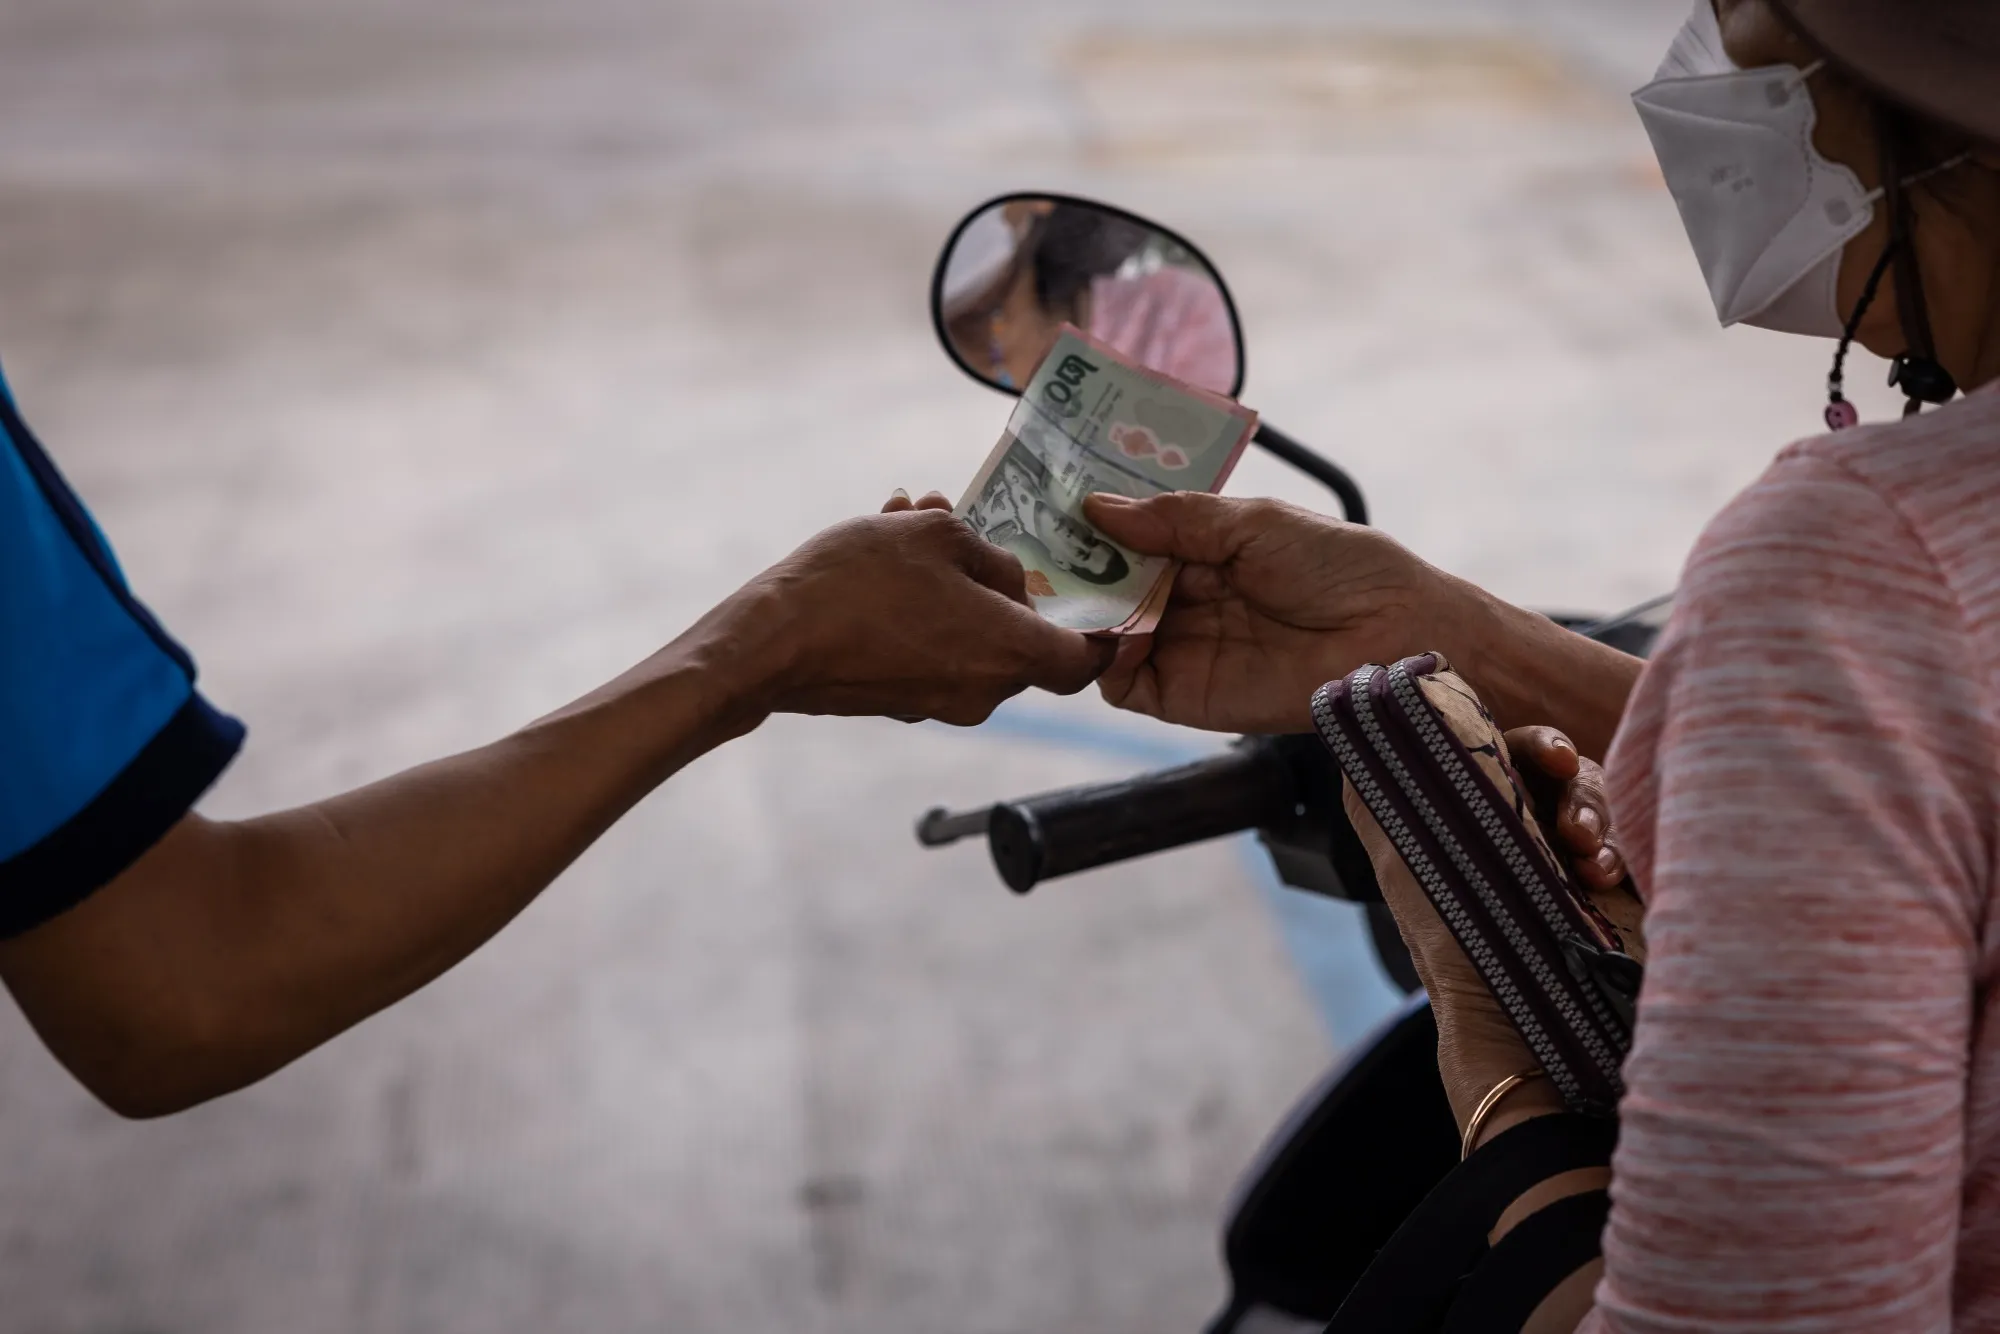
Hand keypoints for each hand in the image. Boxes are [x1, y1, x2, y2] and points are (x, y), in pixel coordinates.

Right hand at [694, 490, 1109, 726]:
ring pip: (970, 636)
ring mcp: (940, 703)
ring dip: (952, 585)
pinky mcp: (900, 701)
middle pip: (1021, 640)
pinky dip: (923, 610)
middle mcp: (984, 691)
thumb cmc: (858, 584)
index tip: (1094, 603)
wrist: (772, 644)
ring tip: (908, 526)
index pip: (1084, 662)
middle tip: (966, 532)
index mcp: (1010, 652)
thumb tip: (1008, 579)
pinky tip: (884, 560)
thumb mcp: (937, 535)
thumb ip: (990, 554)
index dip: (1098, 634)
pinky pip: (933, 649)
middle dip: (999, 582)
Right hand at [1081, 491, 1644, 757]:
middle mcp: (1185, 599)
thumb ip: (1174, 519)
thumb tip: (1096, 506)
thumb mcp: (1252, 523)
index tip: (1046, 505)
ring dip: (1079, 616)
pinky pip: (1125, 684)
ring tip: (1058, 592)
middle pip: (1106, 587)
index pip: (1127, 537)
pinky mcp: (1186, 697)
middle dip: (1071, 569)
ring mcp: (1182, 649)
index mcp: (1203, 550)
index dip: (1089, 524)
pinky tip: (1108, 636)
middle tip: (1031, 551)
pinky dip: (1103, 663)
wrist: (1396, 636)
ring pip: (1104, 635)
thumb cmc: (1343, 568)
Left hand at [1356, 722, 1638, 1150]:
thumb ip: (1380, 804)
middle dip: (1572, 778)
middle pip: (1557, 774)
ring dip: (1594, 813)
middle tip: (1573, 786)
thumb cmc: (1455, 951)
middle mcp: (1515, 840)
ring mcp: (1563, 869)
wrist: (1518, 1042)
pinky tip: (1605, 875)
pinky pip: (1621, 852)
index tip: (1553, 754)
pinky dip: (1616, 853)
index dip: (1532, 745)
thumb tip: (1354, 743)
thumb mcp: (1404, 868)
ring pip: (1594, 807)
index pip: (1505, 755)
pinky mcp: (1606, 902)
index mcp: (1467, 823)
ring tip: (1588, 851)